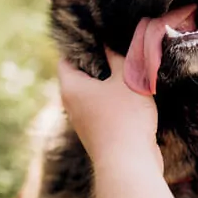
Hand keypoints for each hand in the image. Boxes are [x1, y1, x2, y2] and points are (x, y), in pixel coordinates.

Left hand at [58, 48, 161, 171]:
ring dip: (108, 81)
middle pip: (80, 74)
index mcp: (71, 87)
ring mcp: (84, 121)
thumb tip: (111, 41)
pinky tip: (131, 92)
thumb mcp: (127, 78)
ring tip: (127, 66)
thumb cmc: (125, 117)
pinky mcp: (99, 133)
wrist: (129, 164)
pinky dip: (113, 98)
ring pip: (93, 92)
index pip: (66, 58)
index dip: (79, 44)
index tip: (96, 33)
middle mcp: (72, 104)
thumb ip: (119, 57)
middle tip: (115, 45)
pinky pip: (102, 108)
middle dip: (97, 61)